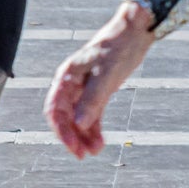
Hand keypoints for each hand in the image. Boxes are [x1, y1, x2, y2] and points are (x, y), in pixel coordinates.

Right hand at [49, 0, 156, 158]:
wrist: (134, 32)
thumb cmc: (118, 48)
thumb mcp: (107, 75)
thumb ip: (92, 100)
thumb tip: (79, 124)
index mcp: (66, 77)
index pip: (54, 109)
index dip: (61, 130)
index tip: (73, 147)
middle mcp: (70, 84)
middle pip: (64, 116)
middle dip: (72, 137)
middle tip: (84, 155)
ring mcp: (83, 88)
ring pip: (78, 117)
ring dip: (84, 135)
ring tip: (96, 151)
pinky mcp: (97, 91)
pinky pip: (91, 114)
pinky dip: (94, 128)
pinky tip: (100, 141)